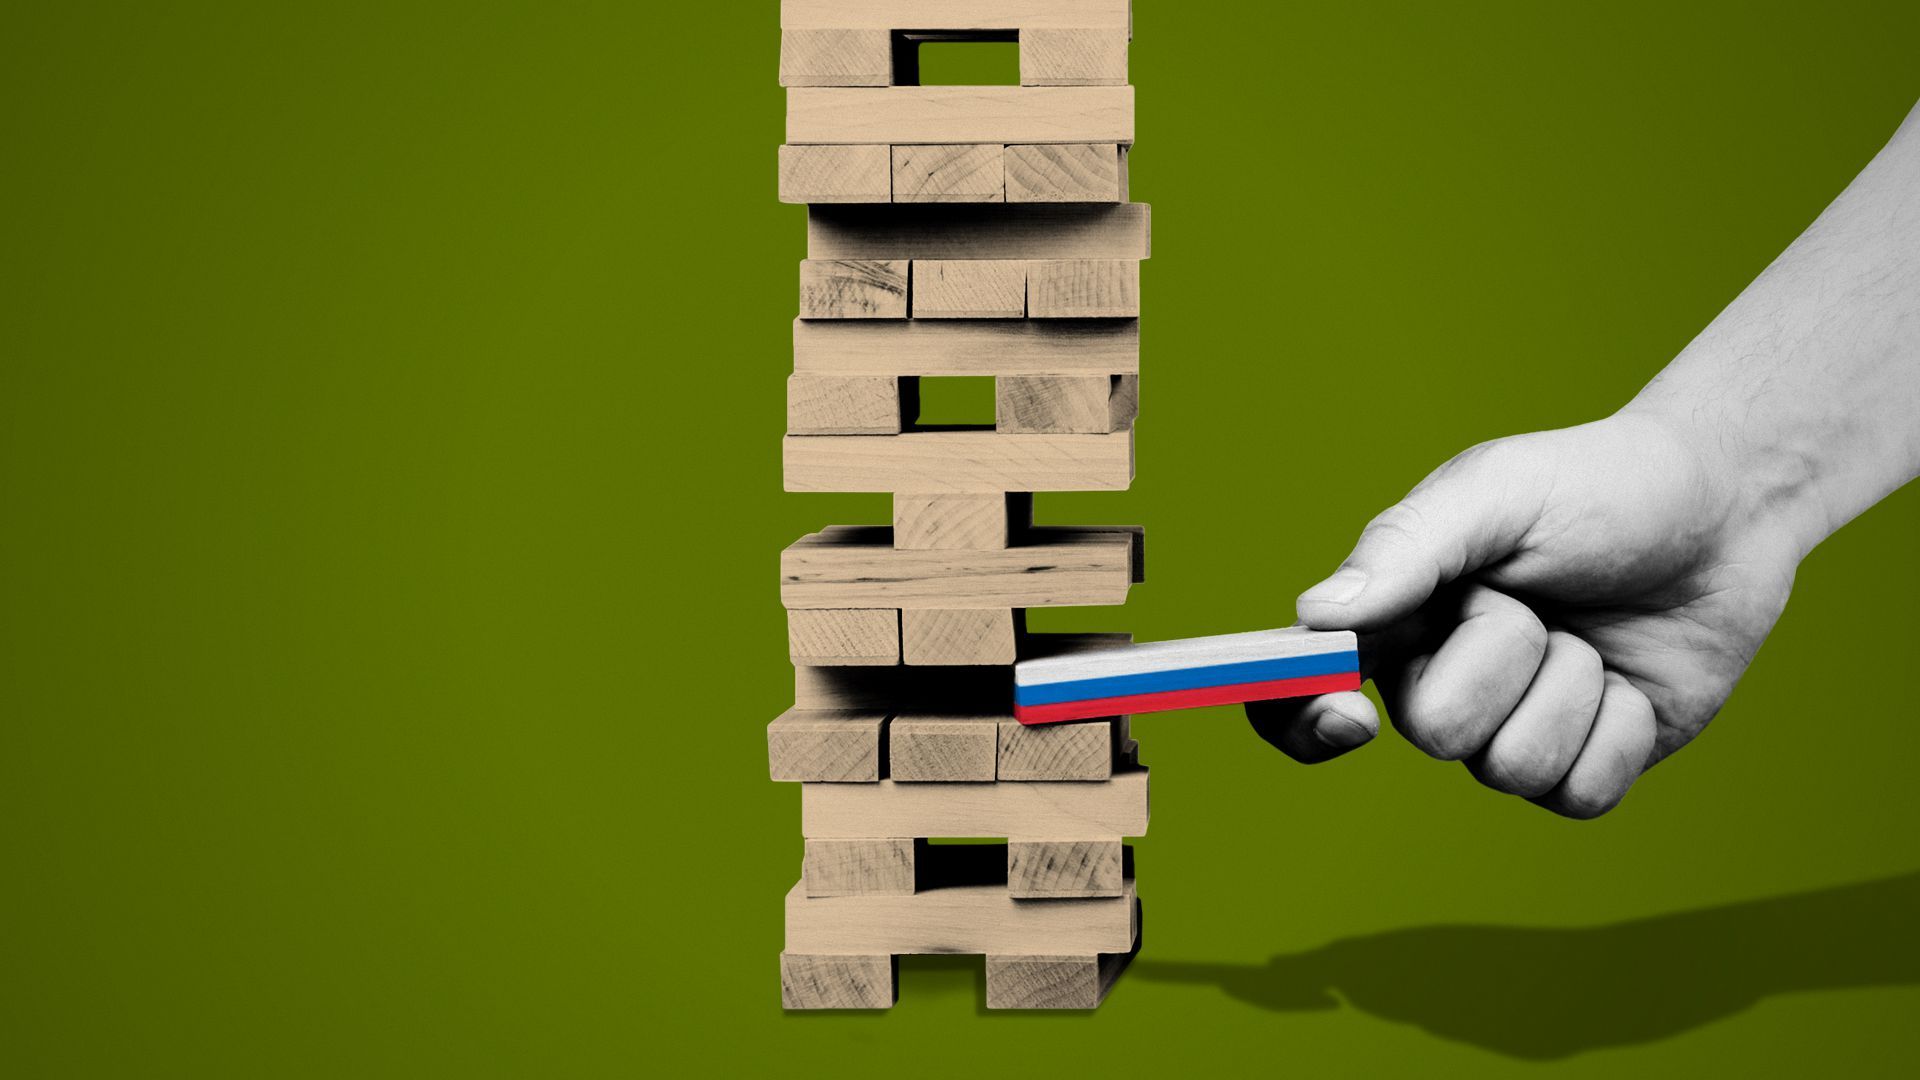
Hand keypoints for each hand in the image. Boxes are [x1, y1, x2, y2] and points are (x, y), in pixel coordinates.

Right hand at [1248, 410, 1805, 816]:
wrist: (1727, 508)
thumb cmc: (1598, 485)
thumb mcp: (1497, 490)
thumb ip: (1404, 548)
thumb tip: (1315, 617)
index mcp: (1393, 617)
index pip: (1297, 691)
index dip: (1299, 716)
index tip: (1349, 707)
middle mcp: (1442, 681)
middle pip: (1432, 731)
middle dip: (1501, 659)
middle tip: (1536, 601)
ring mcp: (1514, 729)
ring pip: (1511, 769)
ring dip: (1570, 688)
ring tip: (1590, 631)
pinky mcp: (1586, 762)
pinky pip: (1580, 794)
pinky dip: (1618, 730)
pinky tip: (1631, 679)